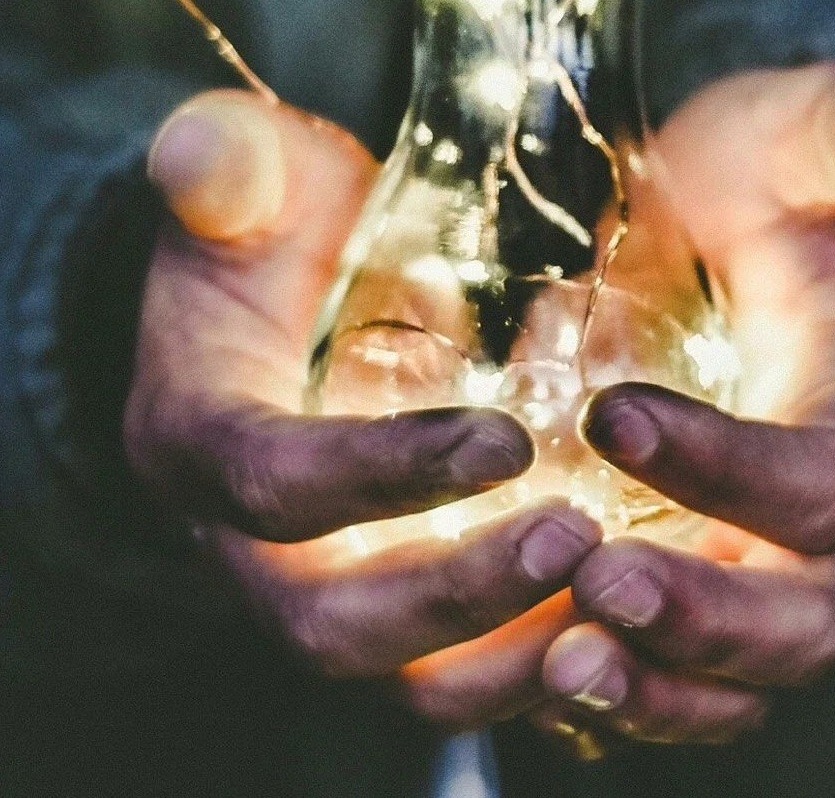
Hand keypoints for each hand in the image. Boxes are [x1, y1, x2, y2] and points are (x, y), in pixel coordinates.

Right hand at [125, 90, 603, 728]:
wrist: (277, 302)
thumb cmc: (270, 231)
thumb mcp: (246, 178)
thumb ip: (226, 163)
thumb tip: (199, 152)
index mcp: (197, 440)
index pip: (272, 483)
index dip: (381, 475)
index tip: (506, 440)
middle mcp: (246, 549)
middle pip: (332, 625)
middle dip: (456, 597)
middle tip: (578, 538)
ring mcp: (325, 595)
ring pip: (406, 682)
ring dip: (513, 658)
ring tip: (624, 598)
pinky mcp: (399, 619)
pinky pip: (465, 681)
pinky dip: (547, 671)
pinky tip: (637, 626)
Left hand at [530, 64, 834, 750]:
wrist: (710, 221)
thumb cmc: (756, 176)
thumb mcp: (795, 131)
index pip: (823, 480)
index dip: (730, 469)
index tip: (611, 416)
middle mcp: (815, 512)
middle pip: (802, 621)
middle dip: (705, 622)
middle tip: (597, 587)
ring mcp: (746, 561)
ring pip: (733, 685)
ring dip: (650, 692)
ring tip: (557, 666)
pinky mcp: (678, 582)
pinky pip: (657, 681)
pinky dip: (598, 699)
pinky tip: (513, 671)